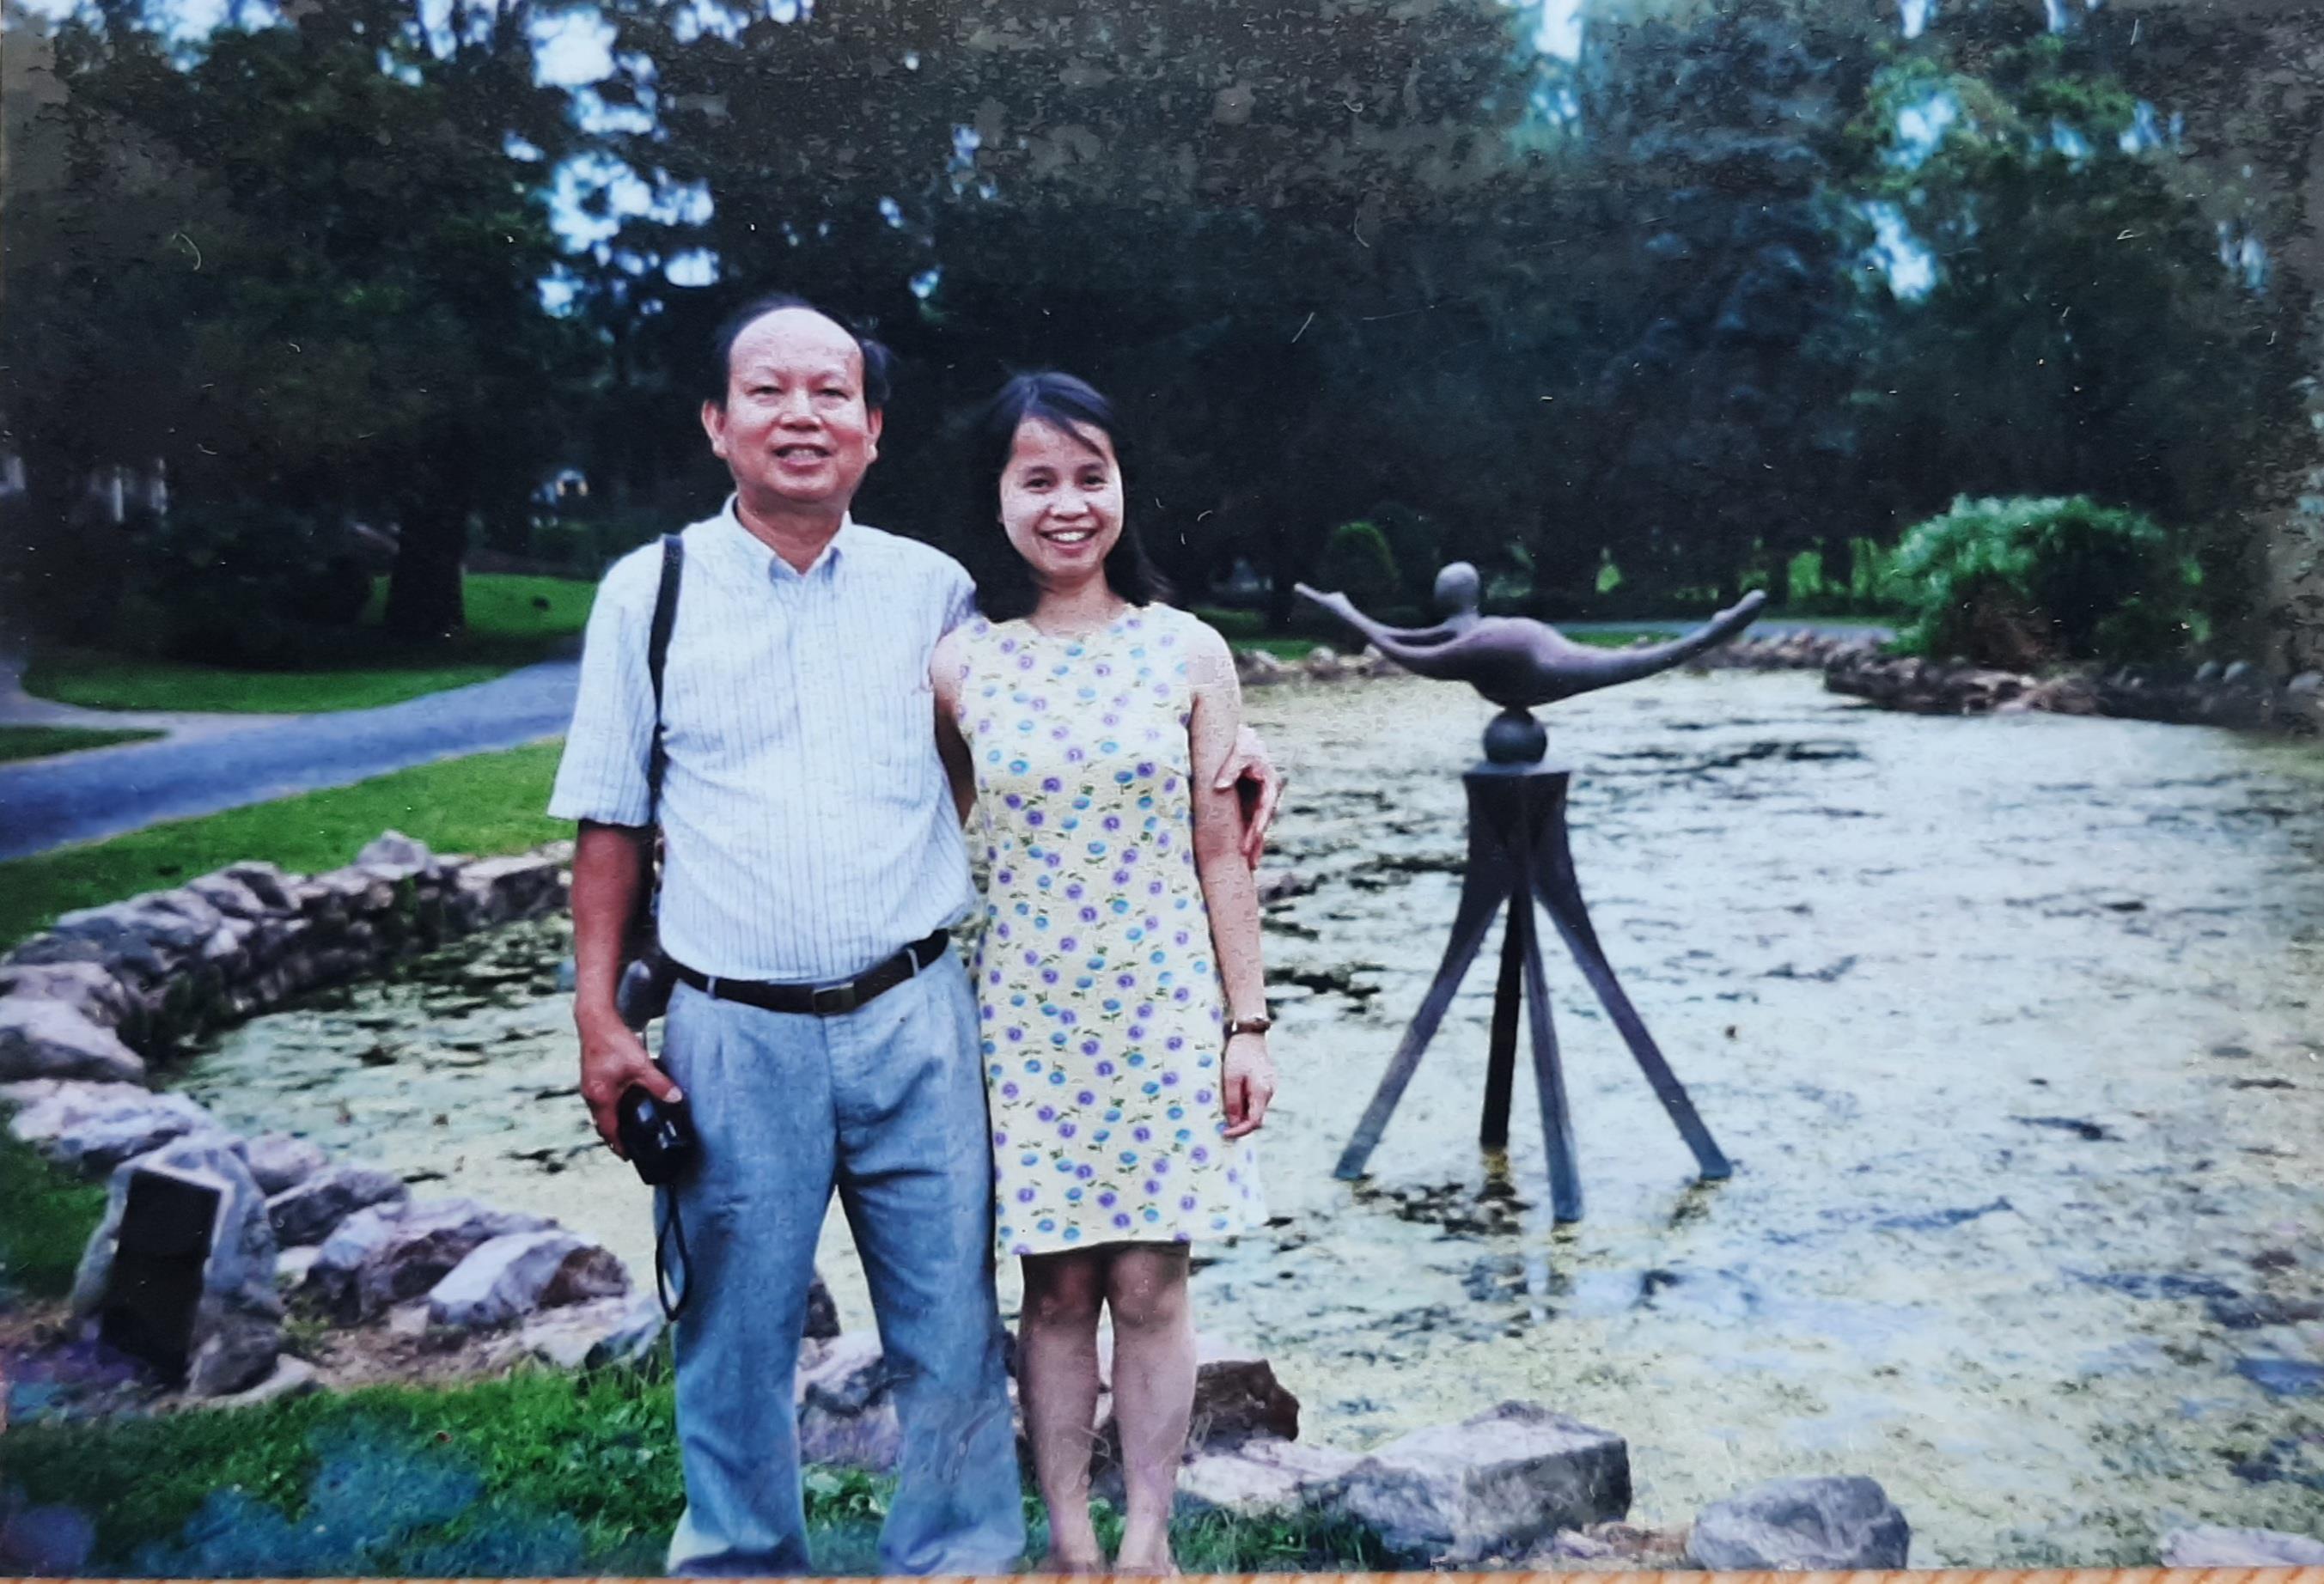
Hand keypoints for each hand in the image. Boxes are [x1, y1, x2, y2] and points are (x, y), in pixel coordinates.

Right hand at [578, 1011, 681, 1157]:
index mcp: (600, 1097)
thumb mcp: (640, 1064)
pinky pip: (599, 1101)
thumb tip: (676, 1098)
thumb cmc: (614, 1041)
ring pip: (600, 1112)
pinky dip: (610, 1108)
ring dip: (612, 1122)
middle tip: (630, 1146)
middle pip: (602, 1124)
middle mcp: (590, 1094)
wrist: (595, 1019)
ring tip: (628, 1129)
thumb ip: (659, 1084)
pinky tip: (623, 1104)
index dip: (618, 1145)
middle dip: (615, 1137)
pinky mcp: (591, 1077)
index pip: (608, 1131)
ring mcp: (589, 1086)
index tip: (628, 1156)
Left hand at [1214, 724, 1285, 868]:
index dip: (1259, 825)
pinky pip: (1247, 825)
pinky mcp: (1247, 805)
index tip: (1252, 839)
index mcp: (1270, 784)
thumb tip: (1218, 787)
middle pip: (1262, 823)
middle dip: (1257, 843)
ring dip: (1253, 846)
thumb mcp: (1238, 752)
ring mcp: (1257, 802)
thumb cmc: (1242, 744)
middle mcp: (1266, 797)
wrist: (1242, 740)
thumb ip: (1229, 768)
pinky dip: (1245, 839)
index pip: (1265, 808)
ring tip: (1248, 867)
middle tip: (1249, 862)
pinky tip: (1242, 858)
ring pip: (1256, 828)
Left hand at [1221, 1031, 1275, 1138]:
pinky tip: (1234, 1099)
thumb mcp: (1230, 1078)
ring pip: (1256, 1108)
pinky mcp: (1266, 1082)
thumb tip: (1233, 1123)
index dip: (1240, 1131)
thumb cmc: (1238, 1054)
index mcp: (1262, 1091)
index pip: (1254, 1122)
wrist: (1249, 1034)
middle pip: (1256, 1117)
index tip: (1225, 1133)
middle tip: (1223, 1125)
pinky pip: (1256, 1099)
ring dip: (1242, 1113)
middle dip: (1240, 1124)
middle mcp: (1270, 1091)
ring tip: (1225, 1110)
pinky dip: (1245, 1104)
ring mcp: (1270, 1087)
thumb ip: (1232, 1102)